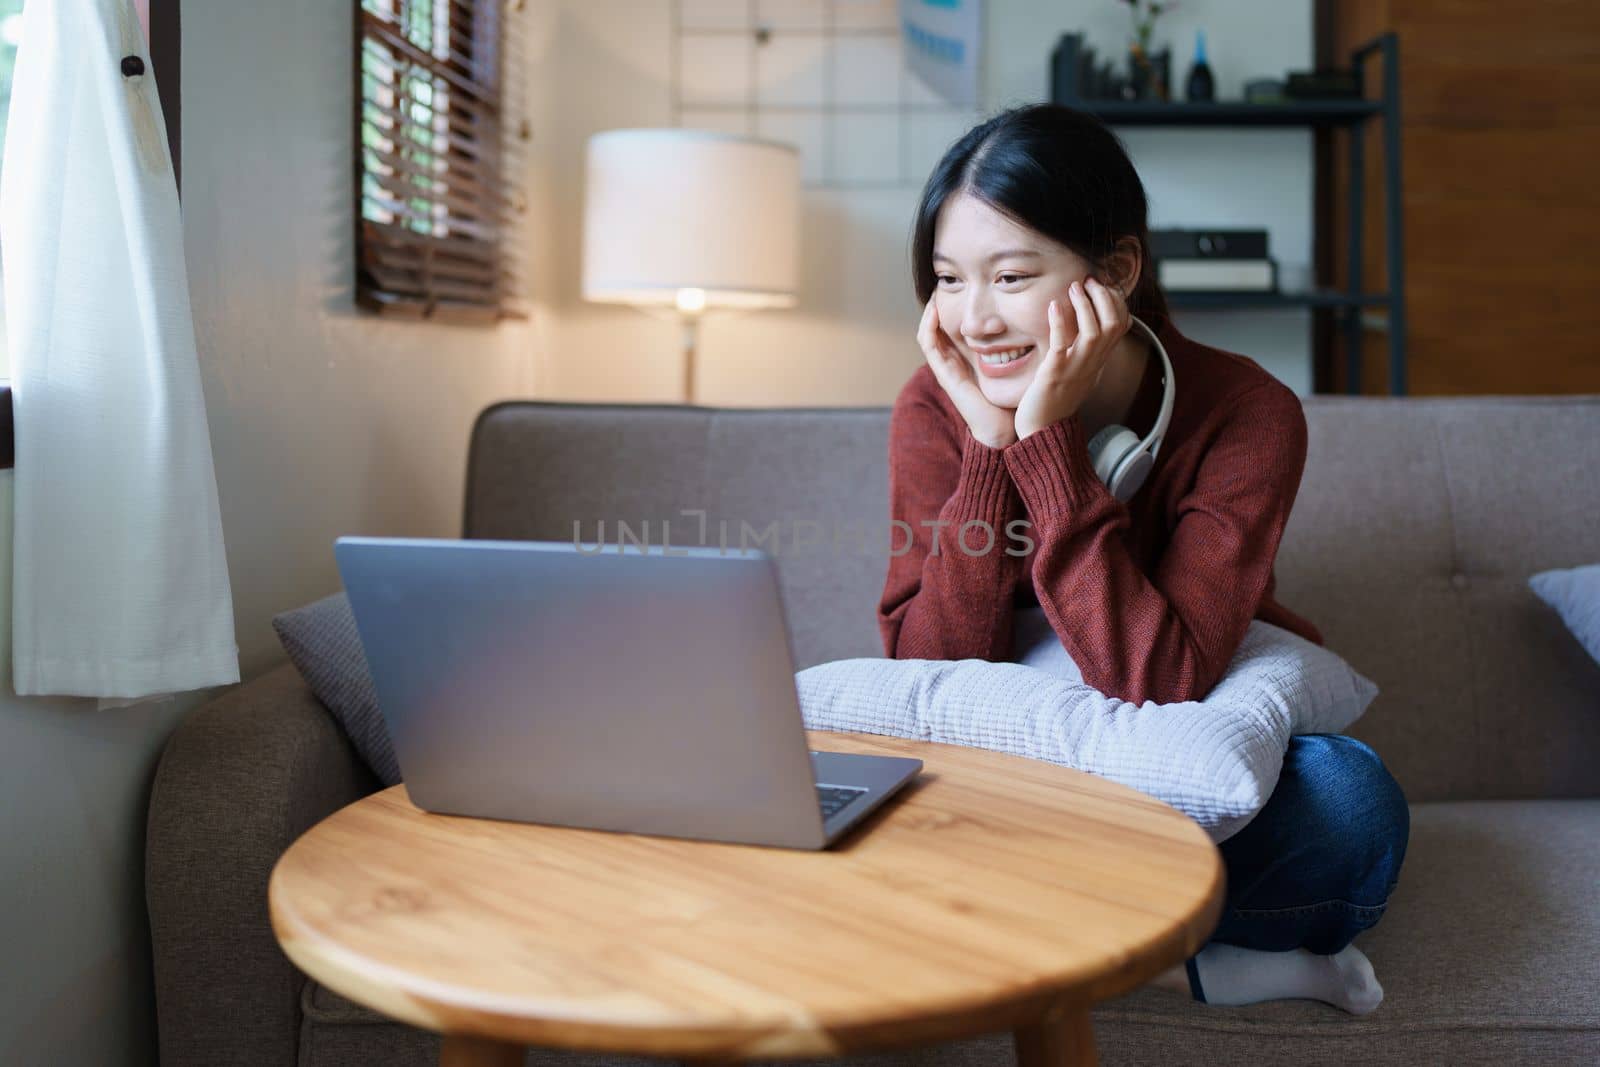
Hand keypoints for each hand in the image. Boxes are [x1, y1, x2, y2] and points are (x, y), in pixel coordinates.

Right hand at [917, 296, 1017, 449]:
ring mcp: (946, 367)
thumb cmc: (1013, 397)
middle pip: (937, 326)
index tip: (962, 285)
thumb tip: (1037, 319)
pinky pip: (929, 345)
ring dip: (929, 311)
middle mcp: (953, 361)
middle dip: (938, 304)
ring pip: (928, 332)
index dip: (953, 305)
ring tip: (935, 290)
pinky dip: (929, 326)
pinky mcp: (944, 374)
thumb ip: (1021, 344)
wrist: (1005, 426)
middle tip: (943, 281)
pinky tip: (935, 310)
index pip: (953, 326)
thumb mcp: (1017, 364)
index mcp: (967, 358)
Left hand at [1013, 277, 1130, 440]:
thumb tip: (1089, 324)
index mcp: (1099, 360)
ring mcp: (1075, 369)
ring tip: (1074, 287)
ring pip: (1094, 332)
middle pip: (1114, 324)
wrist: (1041, 429)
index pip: (1121, 324)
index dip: (1115, 300)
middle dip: (1104, 296)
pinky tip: (1053, 306)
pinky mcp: (1054, 375)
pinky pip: (1061, 345)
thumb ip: (1088, 349)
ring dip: (1085, 305)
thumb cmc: (1056, 397)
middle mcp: (1092, 363)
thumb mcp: (1080, 369)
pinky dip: (1060, 323)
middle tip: (1088, 281)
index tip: (1099, 285)